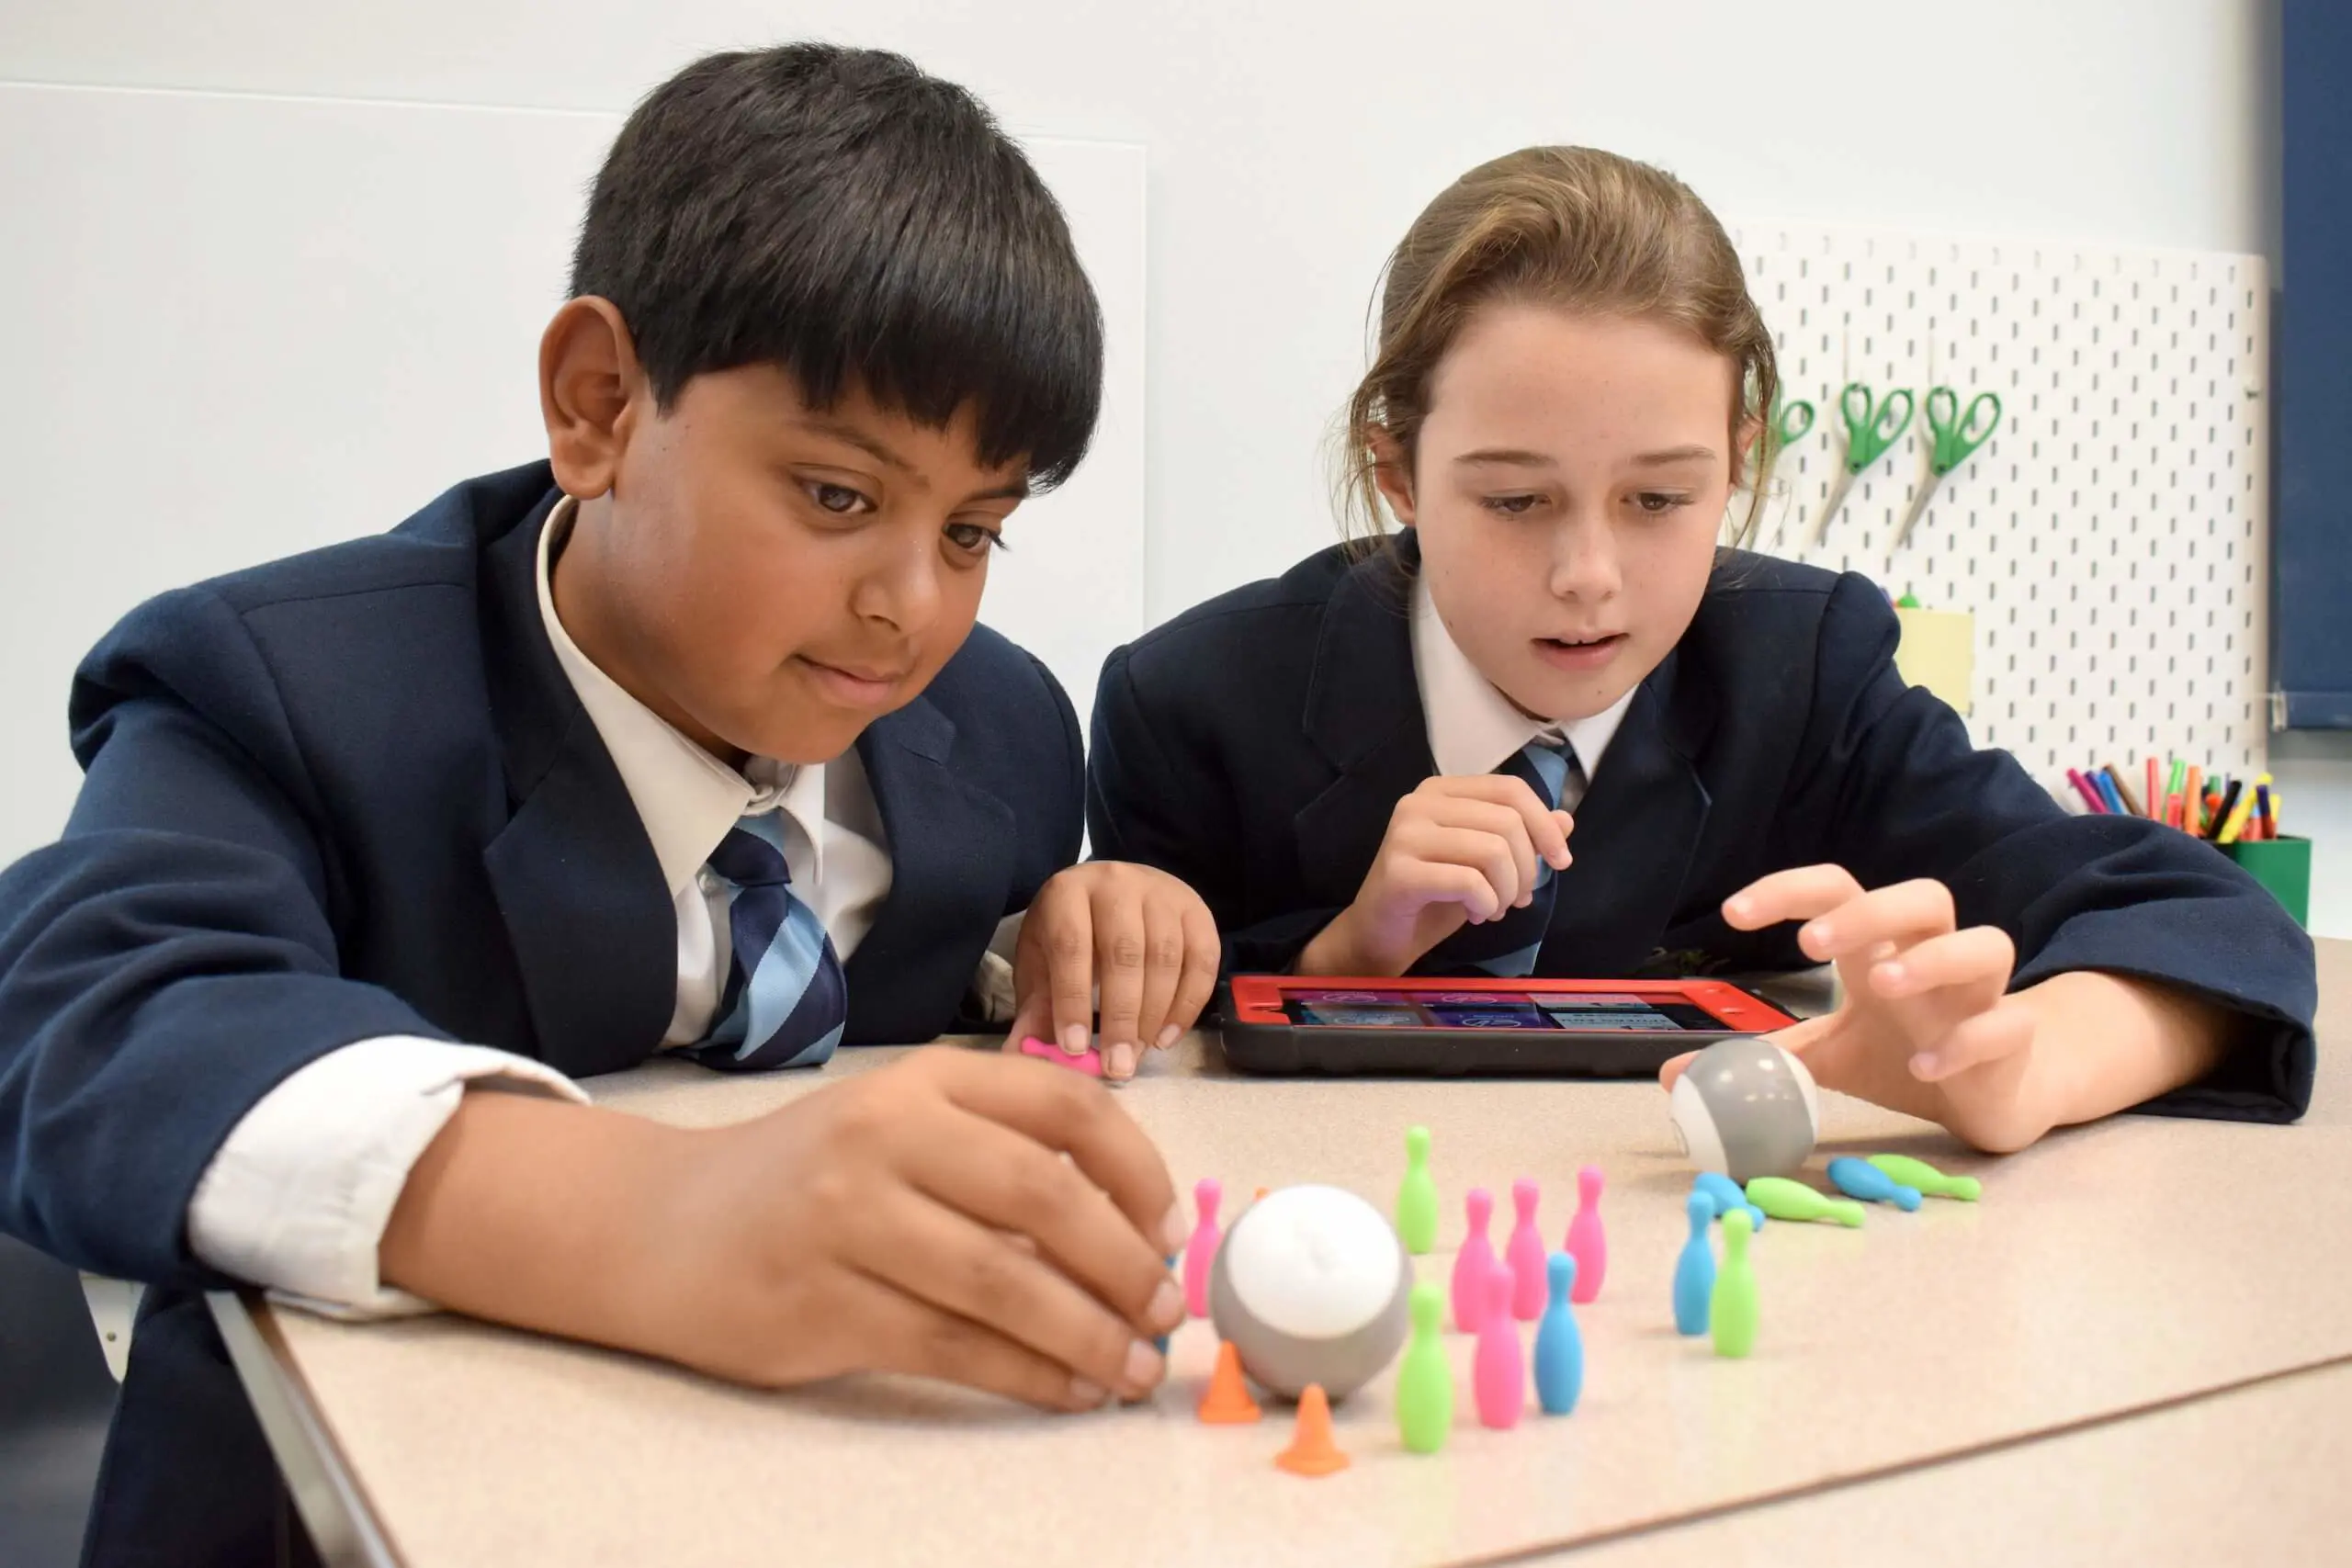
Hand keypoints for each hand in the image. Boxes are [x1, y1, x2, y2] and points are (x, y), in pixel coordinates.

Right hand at [631, 1047, 1188, 1408]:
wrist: (662, 1226)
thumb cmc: (808, 1178)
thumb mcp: (899, 1123)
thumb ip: (999, 1150)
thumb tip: (1133, 1230)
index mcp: (923, 1080)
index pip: (1065, 1107)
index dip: (1139, 1173)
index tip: (1171, 1230)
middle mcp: (886, 1136)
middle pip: (1044, 1198)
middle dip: (1125, 1266)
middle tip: (1166, 1311)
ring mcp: (848, 1219)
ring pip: (1004, 1285)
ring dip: (1088, 1336)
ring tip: (1131, 1368)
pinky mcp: (823, 1305)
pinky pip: (953, 1347)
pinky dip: (1027, 1375)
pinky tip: (1068, 1390)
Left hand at [1002, 862, 1220, 1080]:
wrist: (1112, 890)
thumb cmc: (1071, 933)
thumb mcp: (1043, 963)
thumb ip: (1036, 1008)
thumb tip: (1023, 1055)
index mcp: (1068, 892)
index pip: (1071, 945)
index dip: (1073, 999)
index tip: (1075, 1048)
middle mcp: (1117, 883)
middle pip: (1124, 953)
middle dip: (1121, 1017)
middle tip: (1117, 1066)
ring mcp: (1162, 893)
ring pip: (1166, 958)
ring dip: (1154, 1015)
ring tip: (1138, 1054)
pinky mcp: (1197, 910)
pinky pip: (1203, 960)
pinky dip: (1188, 1005)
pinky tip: (1167, 1037)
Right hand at [1299, 775, 1572, 975]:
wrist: (1380, 935)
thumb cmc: (1433, 897)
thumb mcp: (1486, 864)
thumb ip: (1520, 838)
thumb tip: (1566, 820)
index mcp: (1441, 791)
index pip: (1510, 789)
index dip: (1544, 824)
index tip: (1561, 861)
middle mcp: (1418, 803)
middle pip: (1506, 821)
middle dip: (1526, 868)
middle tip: (1518, 899)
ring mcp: (1405, 835)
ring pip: (1492, 851)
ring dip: (1507, 890)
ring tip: (1495, 909)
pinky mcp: (1399, 872)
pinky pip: (1469, 882)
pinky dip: (1486, 904)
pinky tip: (1477, 916)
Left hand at [1658, 865, 2046, 1150]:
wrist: (1989, 1096)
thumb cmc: (1906, 1054)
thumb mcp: (1826, 1054)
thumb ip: (1764, 1055)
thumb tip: (1674, 1075)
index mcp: (1881, 949)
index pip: (1838, 890)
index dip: (1786, 890)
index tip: (1733, 914)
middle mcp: (1935, 958)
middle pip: (1924, 897)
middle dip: (1869, 911)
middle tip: (1812, 944)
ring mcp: (1982, 997)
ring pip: (1987, 944)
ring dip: (1933, 959)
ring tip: (1881, 985)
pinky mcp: (2012, 1042)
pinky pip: (2005, 1026)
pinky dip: (1967, 1041)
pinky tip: (1924, 1066)